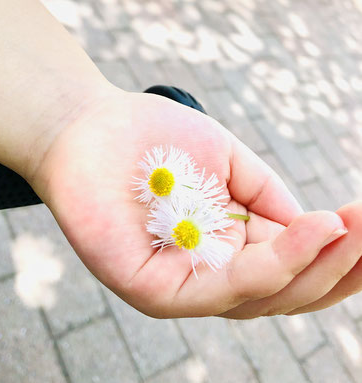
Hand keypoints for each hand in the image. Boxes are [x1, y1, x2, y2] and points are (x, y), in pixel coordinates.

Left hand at [29, 87, 361, 318]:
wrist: (88, 126)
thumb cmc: (155, 141)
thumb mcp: (227, 163)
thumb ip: (267, 198)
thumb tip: (318, 225)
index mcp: (226, 250)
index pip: (291, 268)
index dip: (337, 250)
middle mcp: (207, 275)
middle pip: (284, 292)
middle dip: (338, 265)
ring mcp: (180, 288)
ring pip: (261, 298)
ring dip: (314, 266)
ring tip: (348, 228)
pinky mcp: (152, 290)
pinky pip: (221, 289)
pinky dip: (271, 264)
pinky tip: (310, 229)